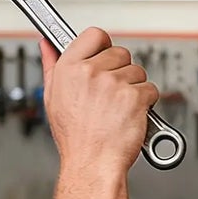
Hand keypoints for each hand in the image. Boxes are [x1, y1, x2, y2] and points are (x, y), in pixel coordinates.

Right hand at [41, 29, 158, 174]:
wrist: (92, 164)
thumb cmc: (75, 137)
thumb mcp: (53, 98)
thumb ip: (52, 65)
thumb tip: (47, 44)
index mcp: (69, 68)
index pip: (94, 34)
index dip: (102, 46)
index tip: (103, 55)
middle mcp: (91, 72)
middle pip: (120, 52)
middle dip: (120, 71)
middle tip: (111, 94)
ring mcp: (114, 83)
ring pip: (137, 71)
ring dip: (134, 87)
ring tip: (119, 108)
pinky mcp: (135, 96)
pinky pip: (150, 89)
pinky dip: (146, 102)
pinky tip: (130, 114)